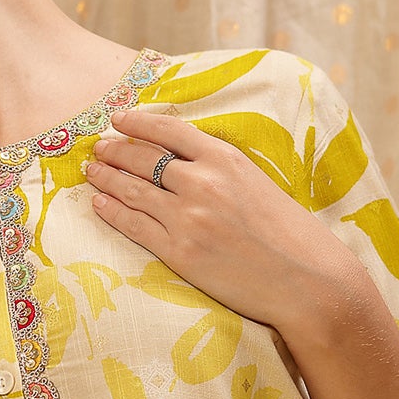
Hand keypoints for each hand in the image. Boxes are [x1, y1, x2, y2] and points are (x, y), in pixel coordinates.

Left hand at [84, 103, 352, 337]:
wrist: (307, 279)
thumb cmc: (288, 234)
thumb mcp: (257, 183)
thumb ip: (220, 168)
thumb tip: (182, 160)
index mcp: (226, 159)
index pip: (169, 130)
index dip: (138, 121)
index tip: (119, 118)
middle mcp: (203, 182)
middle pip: (143, 158)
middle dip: (115, 150)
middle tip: (98, 148)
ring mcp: (188, 218)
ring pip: (133, 190)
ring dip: (107, 178)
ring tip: (92, 172)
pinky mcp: (180, 252)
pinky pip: (135, 226)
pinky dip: (112, 212)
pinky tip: (100, 204)